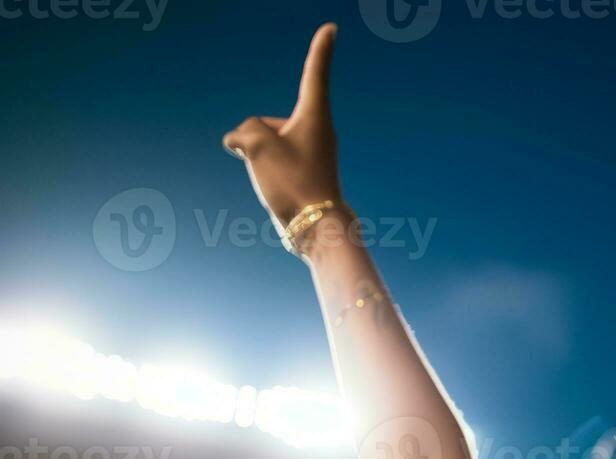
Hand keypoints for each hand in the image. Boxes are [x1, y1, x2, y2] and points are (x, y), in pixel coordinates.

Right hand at [222, 24, 342, 228]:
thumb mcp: (258, 146)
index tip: (331, 29)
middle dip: (256, 136)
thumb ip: (245, 130)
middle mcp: (317, 131)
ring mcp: (311, 153)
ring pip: (267, 142)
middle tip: (274, 166)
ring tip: (276, 181)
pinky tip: (274, 190)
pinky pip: (272, 161)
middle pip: (269, 121)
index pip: (315, 73)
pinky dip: (265, 171)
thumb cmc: (293, 183)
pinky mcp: (304, 173)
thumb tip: (241, 141)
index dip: (320, 49)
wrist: (315, 229)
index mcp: (315, 116)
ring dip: (258, 157)